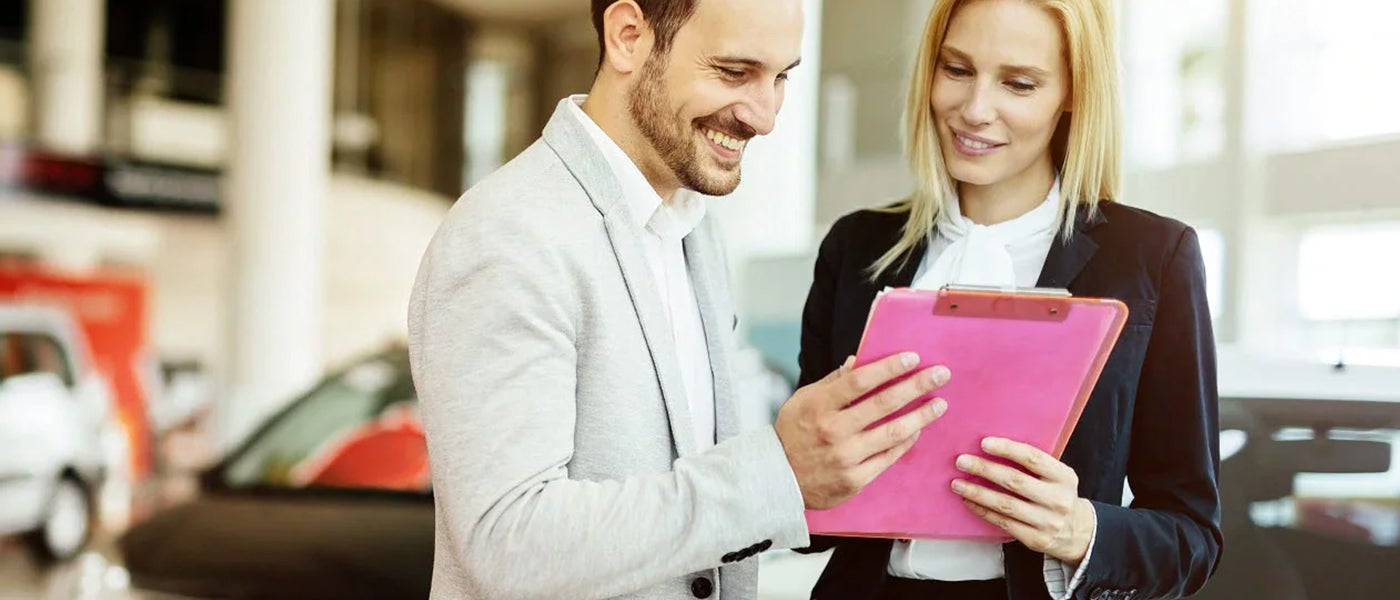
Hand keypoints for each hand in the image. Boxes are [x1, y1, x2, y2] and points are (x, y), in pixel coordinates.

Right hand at [775, 354, 950, 509]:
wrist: (777, 481)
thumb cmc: (792, 435)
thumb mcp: (803, 400)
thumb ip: (832, 382)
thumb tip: (859, 361)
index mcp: (819, 406)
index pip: (860, 380)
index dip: (889, 367)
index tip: (912, 357)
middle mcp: (833, 431)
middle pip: (884, 403)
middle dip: (917, 385)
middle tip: (941, 374)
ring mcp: (846, 457)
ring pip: (894, 432)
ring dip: (921, 415)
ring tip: (940, 403)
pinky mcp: (855, 479)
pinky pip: (889, 457)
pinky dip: (906, 441)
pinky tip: (919, 429)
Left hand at [951, 437, 1093, 563]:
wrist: (1077, 531)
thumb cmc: (1057, 494)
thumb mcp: (1057, 475)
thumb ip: (1034, 464)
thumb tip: (992, 447)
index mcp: (1064, 477)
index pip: (1033, 458)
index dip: (1007, 449)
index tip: (984, 443)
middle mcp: (1057, 499)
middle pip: (1015, 481)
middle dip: (985, 469)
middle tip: (962, 461)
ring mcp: (1047, 521)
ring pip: (1005, 505)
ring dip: (978, 492)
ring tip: (957, 484)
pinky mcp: (1035, 539)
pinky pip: (1003, 523)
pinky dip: (983, 511)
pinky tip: (969, 501)